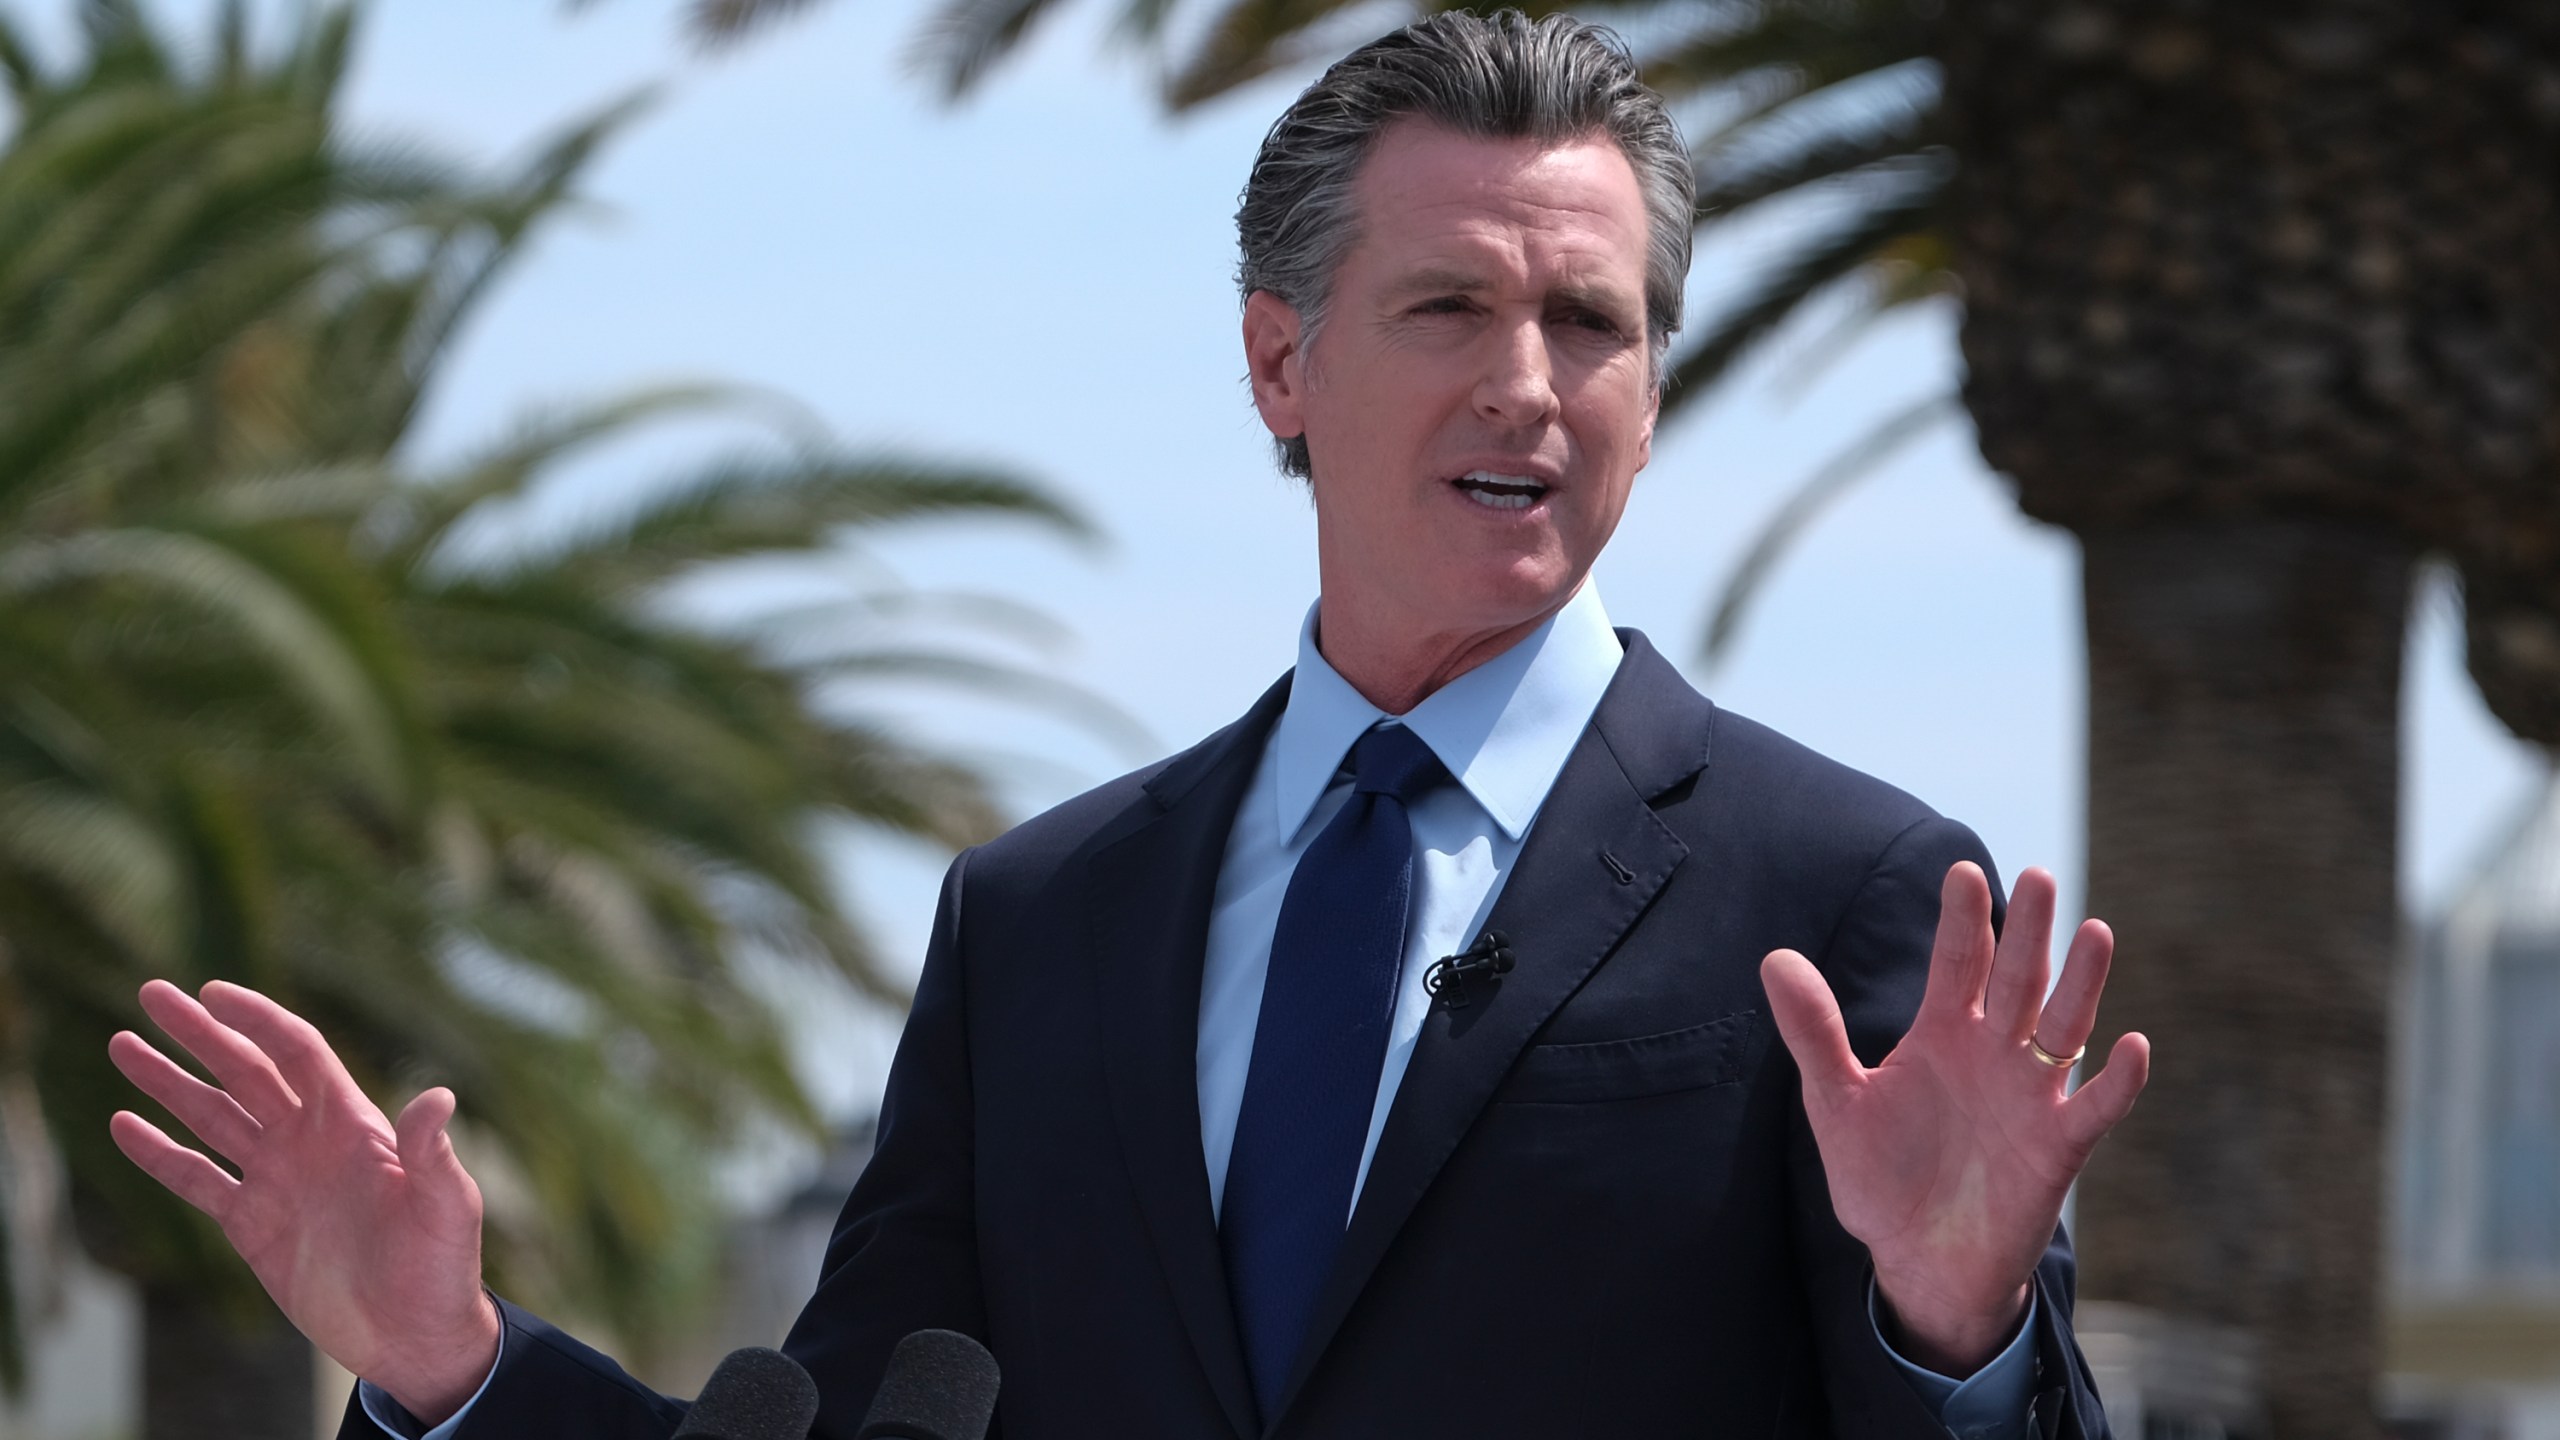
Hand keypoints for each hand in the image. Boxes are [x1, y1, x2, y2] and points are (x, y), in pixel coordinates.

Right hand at [108, 980, 499, 1422]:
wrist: (412, 1334)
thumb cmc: (441, 1266)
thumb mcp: (446, 1205)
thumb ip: (431, 1153)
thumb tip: (438, 1098)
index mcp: (353, 1123)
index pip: (297, 1052)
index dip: (257, 1019)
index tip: (211, 992)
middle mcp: (310, 1140)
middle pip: (245, 1071)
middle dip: (200, 1034)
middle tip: (152, 994)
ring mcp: (278, 1179)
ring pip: (212, 1116)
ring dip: (168, 1082)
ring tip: (122, 1045)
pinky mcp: (252, 1225)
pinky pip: (198, 1179)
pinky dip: (161, 1154)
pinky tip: (124, 1125)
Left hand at [1761, 863, 2149, 1374]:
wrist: (1918, 1260)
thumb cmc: (1879, 1178)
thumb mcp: (1837, 1103)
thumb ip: (1814, 1033)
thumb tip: (1774, 958)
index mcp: (1941, 1033)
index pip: (1956, 962)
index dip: (1962, 919)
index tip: (1960, 871)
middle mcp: (1993, 1052)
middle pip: (2017, 979)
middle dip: (2027, 931)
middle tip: (2037, 878)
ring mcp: (2031, 1094)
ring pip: (2064, 1025)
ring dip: (2082, 983)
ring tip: (2095, 932)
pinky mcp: (2058, 1146)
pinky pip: (2095, 1107)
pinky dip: (2116, 1079)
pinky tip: (2130, 1044)